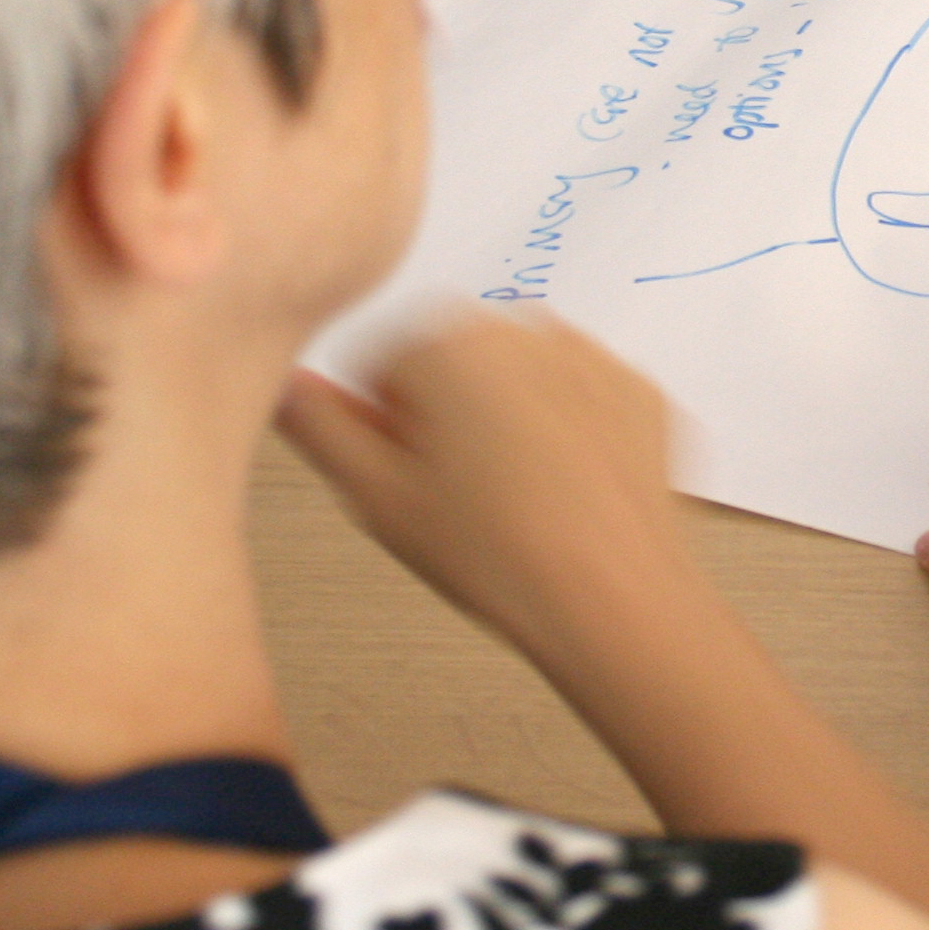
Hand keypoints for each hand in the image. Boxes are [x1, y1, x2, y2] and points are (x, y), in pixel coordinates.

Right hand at [279, 309, 699, 656]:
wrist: (614, 599)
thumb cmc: (502, 557)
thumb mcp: (373, 496)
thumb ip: (318, 425)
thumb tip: (288, 384)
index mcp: (445, 341)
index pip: (381, 366)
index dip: (385, 430)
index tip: (405, 474)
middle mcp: (522, 330)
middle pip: (452, 361)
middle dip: (444, 416)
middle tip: (455, 495)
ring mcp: (589, 358)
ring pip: (518, 378)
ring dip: (505, 420)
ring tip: (512, 501)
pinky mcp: (640, 393)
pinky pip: (580, 399)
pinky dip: (568, 433)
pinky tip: (563, 492)